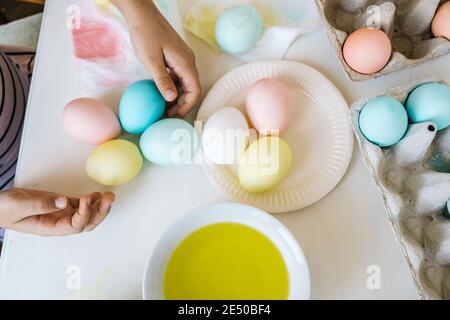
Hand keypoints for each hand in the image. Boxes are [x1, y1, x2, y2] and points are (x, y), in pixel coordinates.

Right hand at [0, 189, 114, 235]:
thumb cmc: (5, 209)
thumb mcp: (20, 206)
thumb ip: (41, 205)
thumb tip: (64, 202)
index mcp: (50, 228)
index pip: (74, 226)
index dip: (84, 214)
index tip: (85, 199)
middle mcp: (60, 223)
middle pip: (87, 223)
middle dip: (100, 213)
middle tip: (109, 199)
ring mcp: (62, 214)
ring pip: (87, 214)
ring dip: (99, 206)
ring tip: (108, 195)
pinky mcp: (62, 204)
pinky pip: (81, 204)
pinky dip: (91, 200)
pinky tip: (97, 194)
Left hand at [113, 0, 200, 116]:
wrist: (142, 15)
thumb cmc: (146, 34)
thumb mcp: (151, 61)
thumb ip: (162, 80)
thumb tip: (171, 98)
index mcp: (185, 63)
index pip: (195, 90)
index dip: (187, 106)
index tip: (175, 115)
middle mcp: (188, 62)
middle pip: (192, 89)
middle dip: (182, 103)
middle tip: (167, 114)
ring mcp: (183, 59)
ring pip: (185, 83)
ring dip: (177, 96)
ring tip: (163, 106)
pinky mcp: (176, 57)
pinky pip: (179, 76)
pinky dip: (173, 86)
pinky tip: (162, 91)